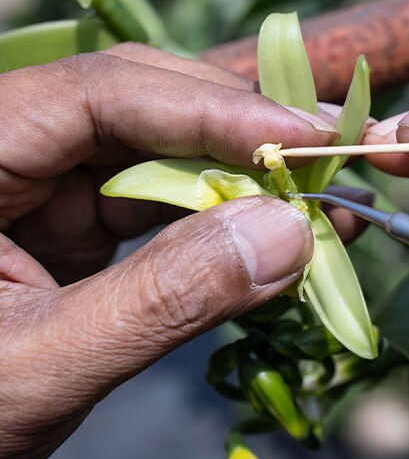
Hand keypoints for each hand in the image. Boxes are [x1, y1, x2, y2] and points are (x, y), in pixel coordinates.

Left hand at [0, 44, 335, 458]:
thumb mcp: (45, 365)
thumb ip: (163, 298)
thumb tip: (287, 234)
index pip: (103, 93)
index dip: (213, 109)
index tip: (304, 138)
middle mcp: (12, 146)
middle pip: (143, 104)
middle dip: (239, 132)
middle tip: (326, 154)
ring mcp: (47, 180)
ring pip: (162, 149)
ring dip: (243, 175)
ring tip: (317, 195)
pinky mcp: (77, 217)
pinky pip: (162, 197)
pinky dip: (221, 214)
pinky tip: (271, 228)